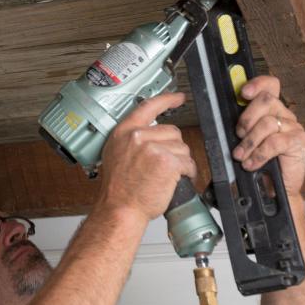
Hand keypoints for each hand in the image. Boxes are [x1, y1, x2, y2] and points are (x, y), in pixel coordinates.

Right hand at [94, 92, 197, 222]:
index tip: (178, 97)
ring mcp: (153, 148)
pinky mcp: (167, 161)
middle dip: (174, 148)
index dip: (167, 99)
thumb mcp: (116, 154)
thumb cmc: (119, 188)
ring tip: (166, 175)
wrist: (120, 207)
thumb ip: (132, 140)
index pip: (149, 107)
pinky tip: (175, 180)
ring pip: (182, 148)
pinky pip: (188, 162)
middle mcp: (138, 136)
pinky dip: (187, 173)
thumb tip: (150, 134)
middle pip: (173, 132)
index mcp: (124, 131)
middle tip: (163, 165)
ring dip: (181, 162)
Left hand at [232, 76, 304, 195]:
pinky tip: (252, 164)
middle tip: (238, 136)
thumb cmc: (259, 164)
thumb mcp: (245, 141)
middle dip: (246, 118)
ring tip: (241, 156)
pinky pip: (275, 142)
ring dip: (249, 142)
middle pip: (266, 100)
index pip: (270, 85)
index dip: (257, 84)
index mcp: (271, 111)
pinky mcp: (300, 141)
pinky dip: (258, 154)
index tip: (243, 92)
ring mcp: (294, 128)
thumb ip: (242, 126)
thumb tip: (223, 114)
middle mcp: (284, 116)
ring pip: (267, 123)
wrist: (273, 190)